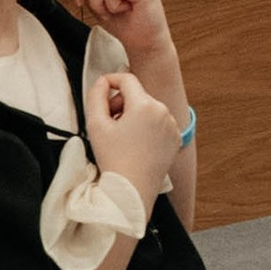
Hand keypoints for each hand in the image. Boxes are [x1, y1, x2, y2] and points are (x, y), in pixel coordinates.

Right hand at [84, 68, 179, 205]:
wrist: (132, 190)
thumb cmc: (112, 159)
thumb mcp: (95, 124)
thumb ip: (96, 96)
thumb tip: (103, 82)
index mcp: (145, 105)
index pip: (127, 79)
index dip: (111, 81)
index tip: (101, 90)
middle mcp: (163, 111)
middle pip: (137, 94)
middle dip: (120, 103)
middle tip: (108, 122)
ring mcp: (172, 125)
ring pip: (148, 108)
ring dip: (133, 115)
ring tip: (121, 136)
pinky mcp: (175, 138)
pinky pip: (159, 123)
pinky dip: (146, 127)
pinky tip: (135, 144)